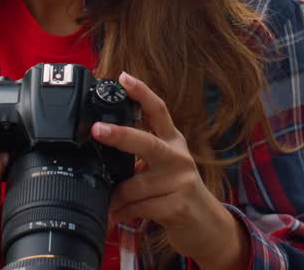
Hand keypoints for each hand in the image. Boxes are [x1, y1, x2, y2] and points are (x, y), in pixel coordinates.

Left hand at [92, 73, 247, 269]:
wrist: (206, 226)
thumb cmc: (176, 192)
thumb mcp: (162, 166)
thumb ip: (138, 155)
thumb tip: (101, 146)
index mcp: (172, 141)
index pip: (158, 110)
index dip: (141, 92)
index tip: (122, 77)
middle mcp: (178, 157)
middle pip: (147, 142)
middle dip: (120, 135)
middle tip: (97, 130)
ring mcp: (181, 181)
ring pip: (134, 184)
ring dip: (115, 197)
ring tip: (107, 204)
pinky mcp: (179, 205)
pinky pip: (139, 207)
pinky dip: (123, 212)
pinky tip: (117, 216)